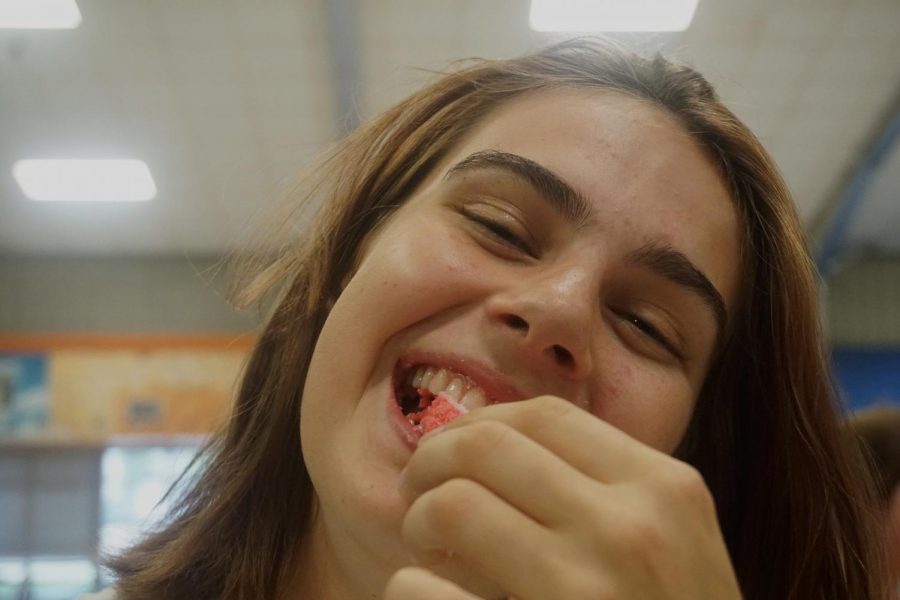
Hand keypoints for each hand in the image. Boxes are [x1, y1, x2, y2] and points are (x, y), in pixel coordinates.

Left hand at [383, 396, 741, 598]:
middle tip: (417, 490)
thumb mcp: (673, 541)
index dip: (479, 424)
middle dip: (432, 460)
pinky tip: (424, 590)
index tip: (453, 449)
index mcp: (664, 489)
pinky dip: (410, 586)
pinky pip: (425, 591)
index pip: (544, 416)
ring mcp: (586, 590)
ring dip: (419, 519)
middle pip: (487, 446)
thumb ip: (605, 487)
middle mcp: (629, 530)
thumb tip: (493, 440)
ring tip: (425, 542)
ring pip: (452, 505)